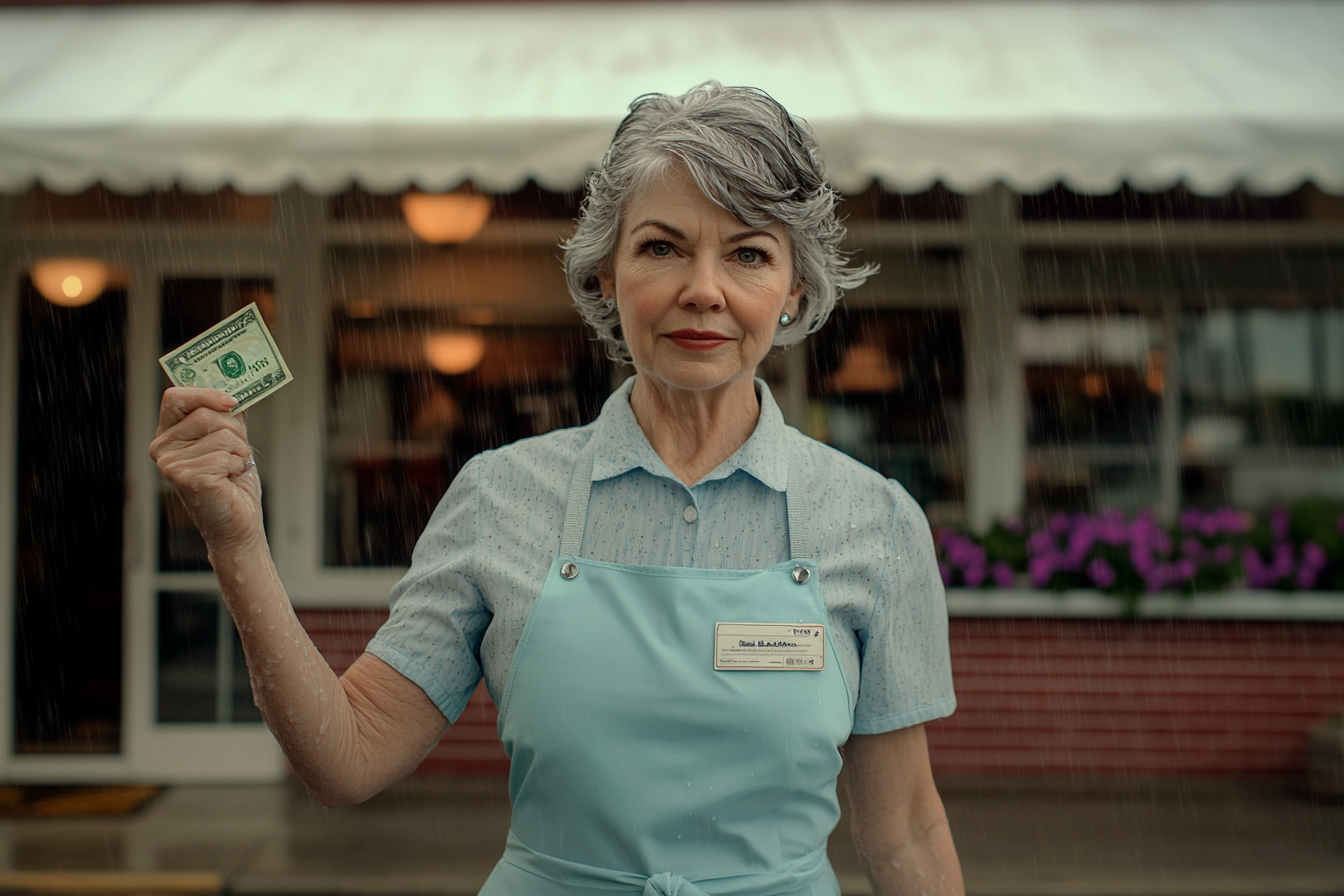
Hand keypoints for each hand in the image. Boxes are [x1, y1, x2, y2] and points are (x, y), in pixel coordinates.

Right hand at [150, 387, 262, 553]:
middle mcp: (162, 448)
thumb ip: (227, 413)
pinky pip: (225, 455)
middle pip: (207, 413)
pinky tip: (228, 481)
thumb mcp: (231, 439)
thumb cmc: (233, 481)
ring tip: (230, 470)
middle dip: (234, 432)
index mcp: (168, 434)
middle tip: (233, 453)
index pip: (175, 397)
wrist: (238, 521)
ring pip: (221, 434)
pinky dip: (237, 466)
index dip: (204, 393)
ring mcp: (170, 464)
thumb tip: (234, 389)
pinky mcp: (185, 477)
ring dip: (238, 451)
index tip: (231, 401)